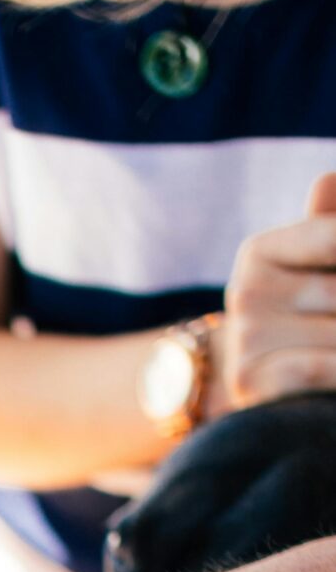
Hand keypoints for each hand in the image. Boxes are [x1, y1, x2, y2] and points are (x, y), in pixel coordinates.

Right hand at [219, 172, 335, 407]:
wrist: (267, 389)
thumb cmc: (307, 320)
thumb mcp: (319, 266)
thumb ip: (327, 224)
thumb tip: (328, 181)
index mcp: (260, 252)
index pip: (332, 238)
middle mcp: (245, 291)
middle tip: (333, 314)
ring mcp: (245, 338)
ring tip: (332, 336)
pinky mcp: (249, 381)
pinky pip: (320, 367)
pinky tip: (332, 384)